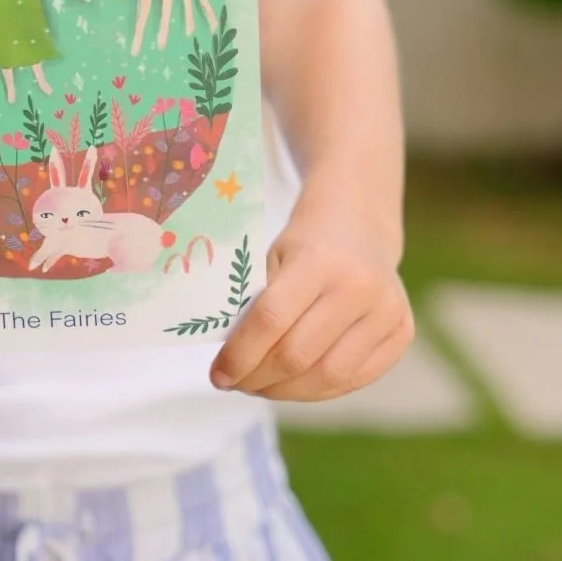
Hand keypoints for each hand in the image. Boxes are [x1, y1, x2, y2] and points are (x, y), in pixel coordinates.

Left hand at [209, 205, 413, 401]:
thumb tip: (229, 359)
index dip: (240, 354)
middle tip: (234, 383)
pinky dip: (316, 390)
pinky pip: (352, 380)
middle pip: (298, 355)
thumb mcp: (274, 259)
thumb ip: (256, 304)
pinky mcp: (401, 334)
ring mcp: (387, 312)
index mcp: (319, 260)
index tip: (217, 374)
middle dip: (258, 378)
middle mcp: (359, 287)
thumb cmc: (305, 245)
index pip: (272, 319)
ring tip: (259, 387)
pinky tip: (292, 385)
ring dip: (285, 392)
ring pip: (327, 377)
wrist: (360, 227)